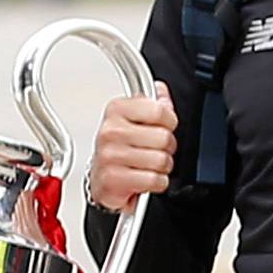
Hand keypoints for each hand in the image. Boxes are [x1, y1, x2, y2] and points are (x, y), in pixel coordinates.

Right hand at [88, 81, 178, 212]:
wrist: (103, 179)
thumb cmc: (120, 149)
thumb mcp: (134, 120)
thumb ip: (152, 104)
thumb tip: (160, 90)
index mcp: (116, 110)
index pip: (159, 110)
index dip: (169, 121)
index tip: (162, 126)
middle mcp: (110, 131)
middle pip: (164, 137)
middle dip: (167, 148)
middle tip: (154, 150)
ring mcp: (110, 155)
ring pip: (161, 160)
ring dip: (162, 167)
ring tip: (149, 165)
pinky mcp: (113, 179)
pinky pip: (154, 179)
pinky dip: (157, 183)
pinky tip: (145, 178)